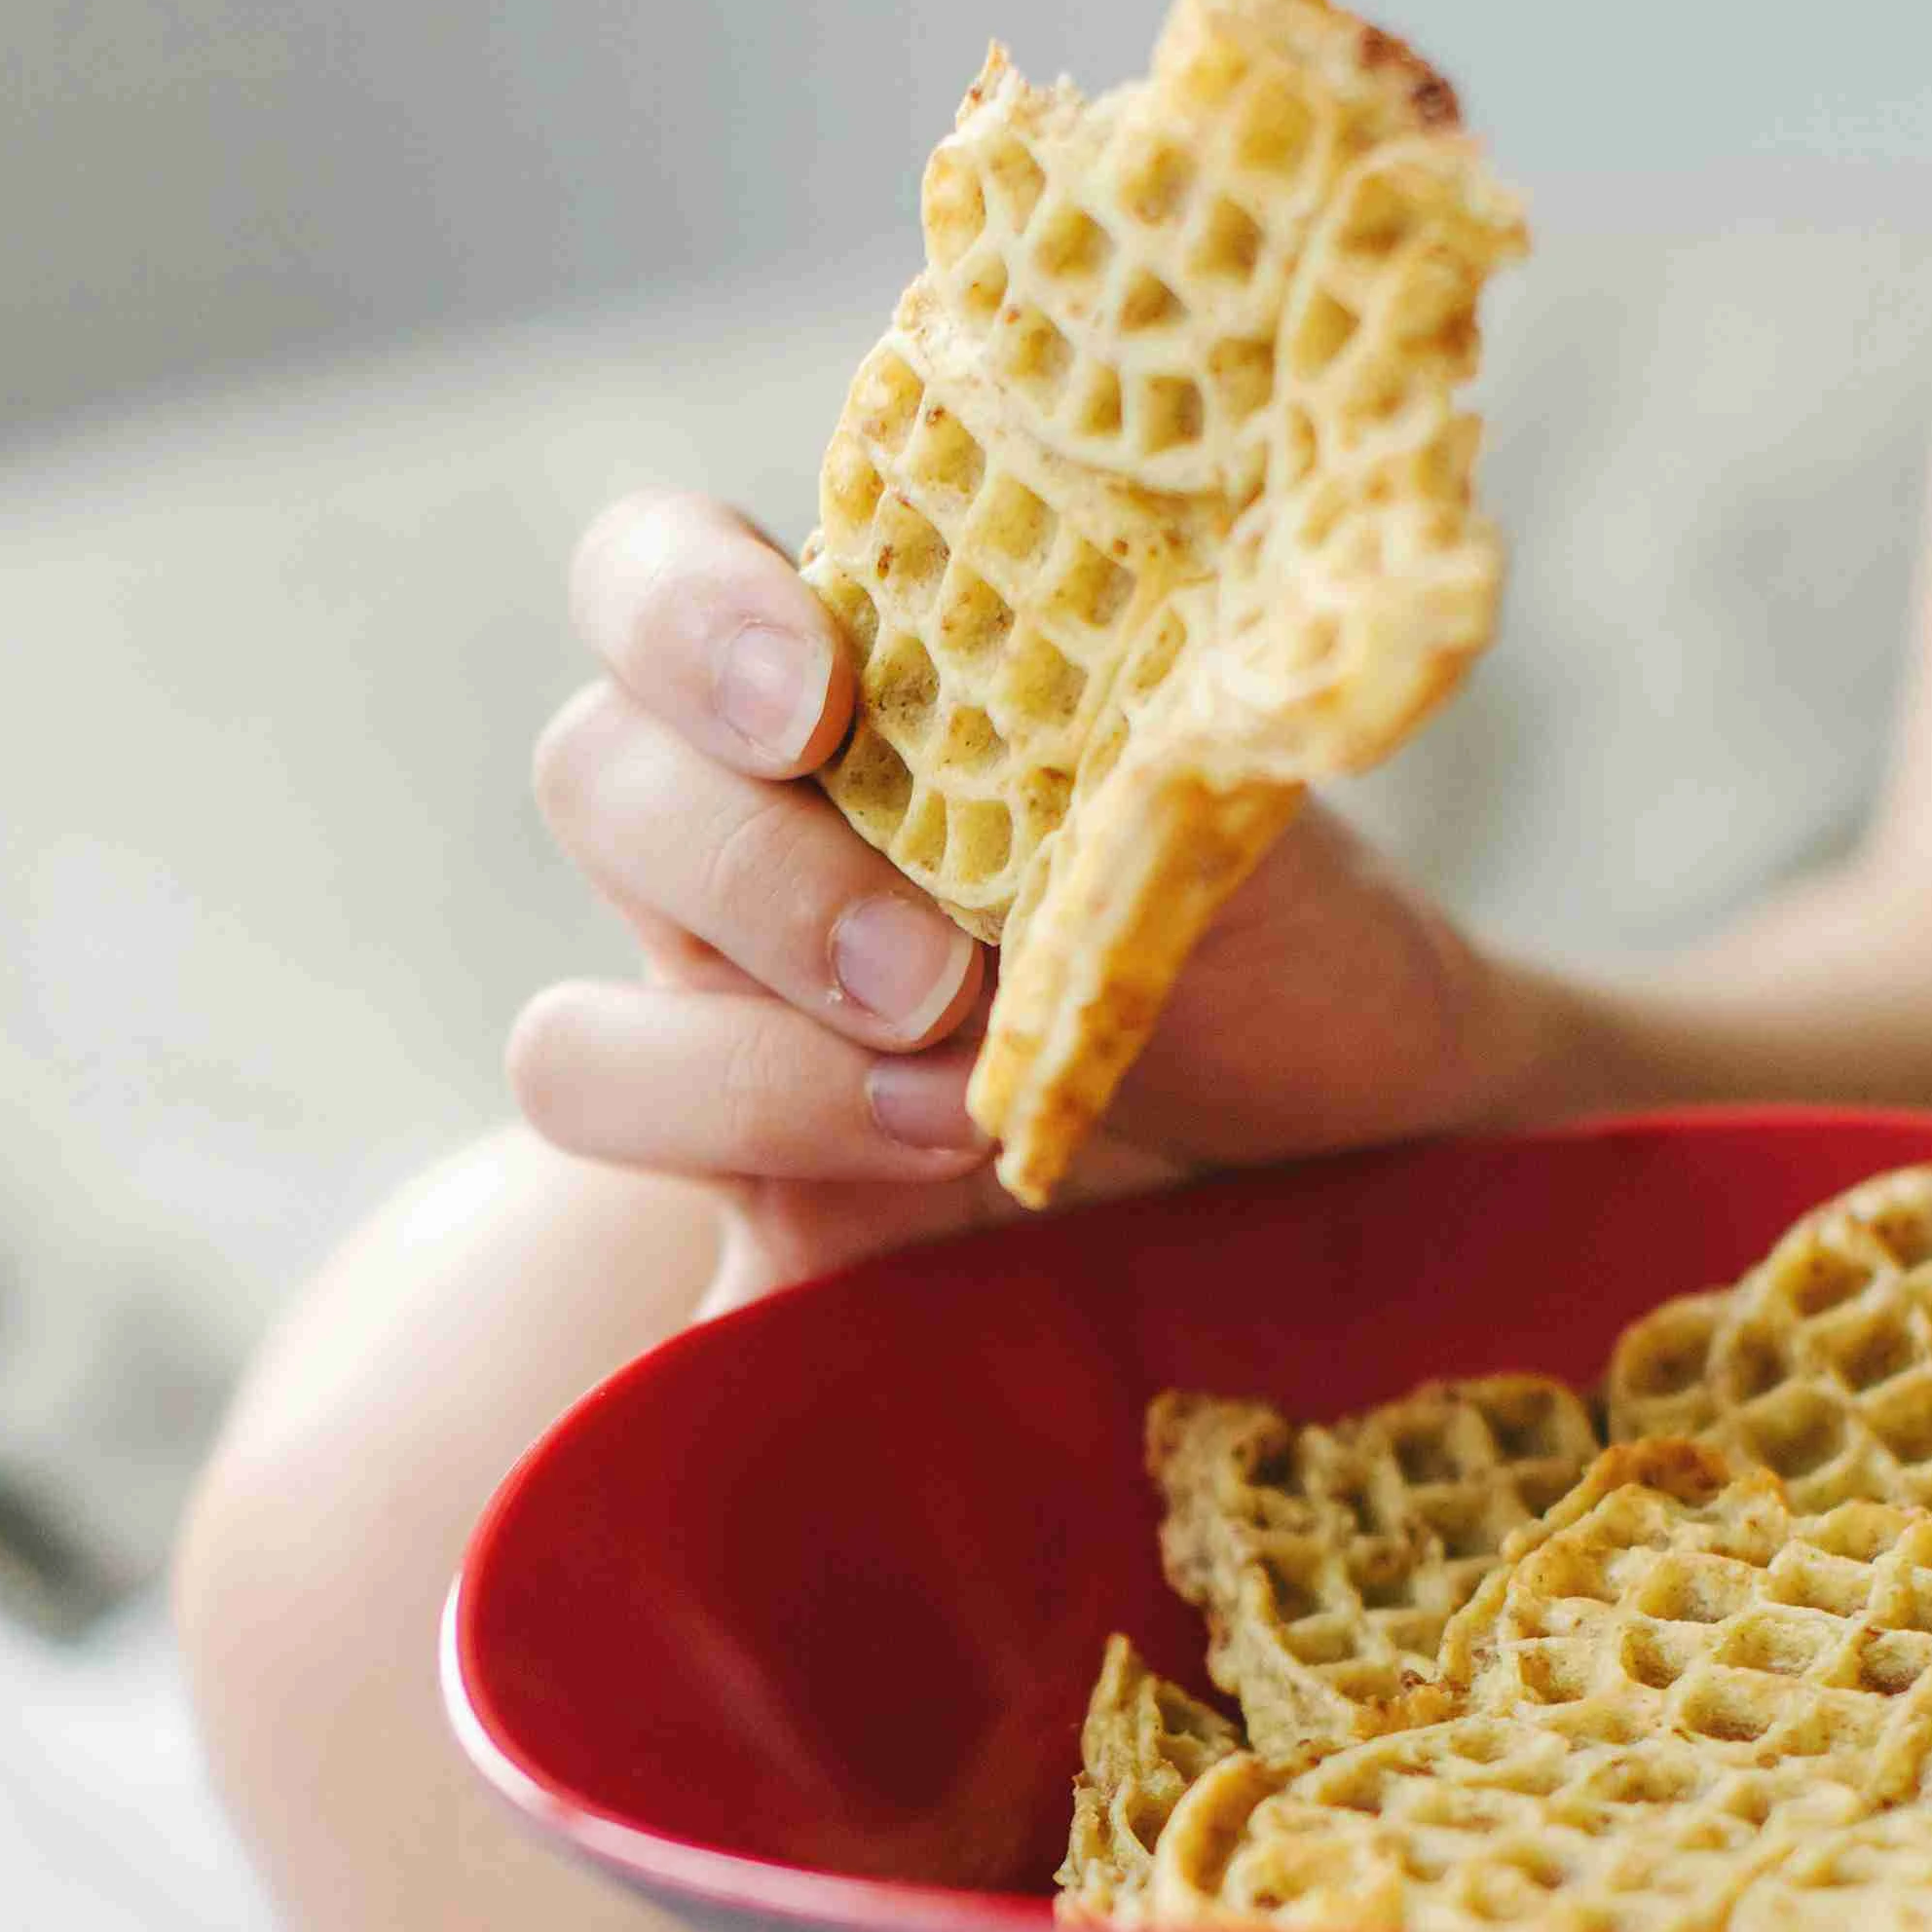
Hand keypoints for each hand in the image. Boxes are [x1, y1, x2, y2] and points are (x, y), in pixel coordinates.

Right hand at [523, 490, 1533, 1298]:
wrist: (1354, 1135)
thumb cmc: (1279, 925)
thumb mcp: (1231, 793)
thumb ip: (1156, 724)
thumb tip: (1181, 742)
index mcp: (827, 700)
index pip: (644, 585)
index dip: (684, 617)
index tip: (816, 699)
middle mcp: (741, 859)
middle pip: (597, 791)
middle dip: (757, 878)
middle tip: (938, 975)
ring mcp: (733, 1053)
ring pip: (577, 1050)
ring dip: (752, 1078)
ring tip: (959, 1122)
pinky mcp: (780, 1241)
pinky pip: (671, 1311)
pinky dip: (712, 1346)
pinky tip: (850, 1332)